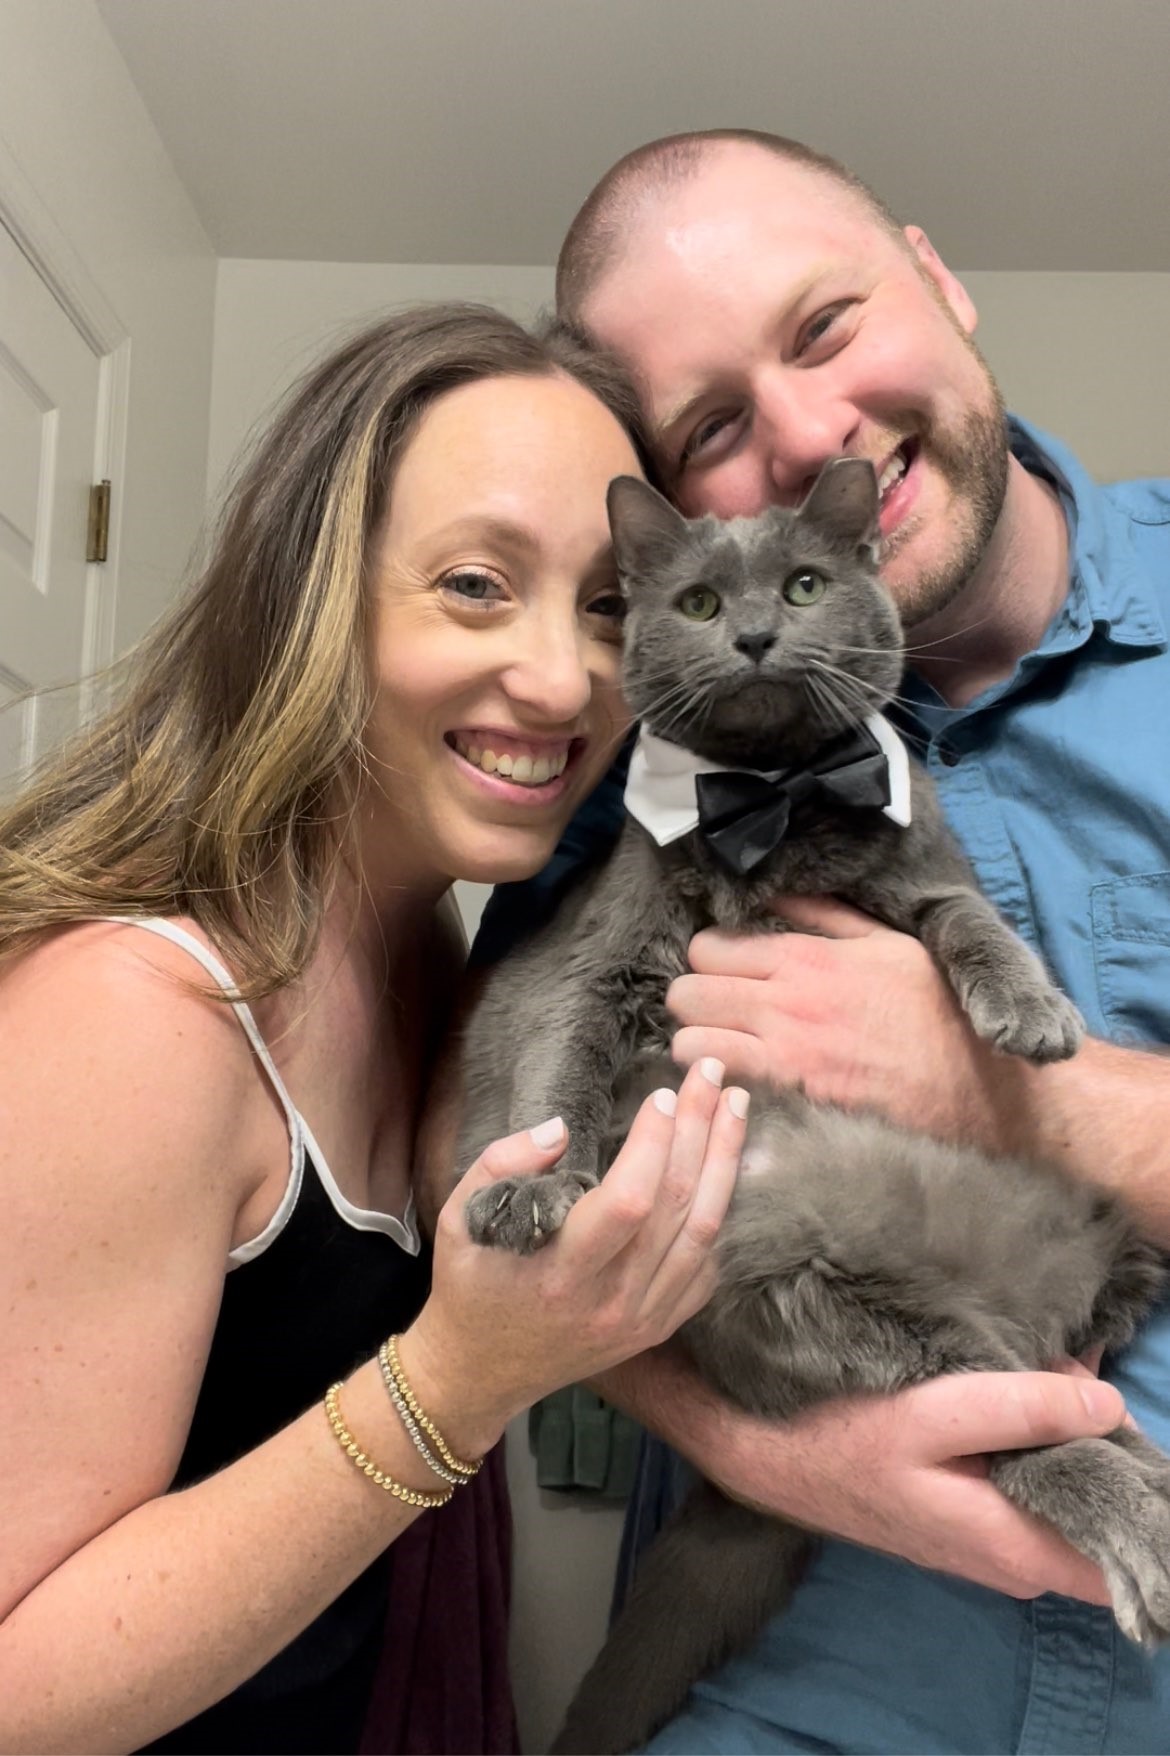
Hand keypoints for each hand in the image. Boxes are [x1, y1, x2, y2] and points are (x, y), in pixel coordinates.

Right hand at [403, 1061, 748, 1455]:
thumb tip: (560, 1128)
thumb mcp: (459, 1218)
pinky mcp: (658, 1328)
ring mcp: (643, 1320)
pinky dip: (720, 1211)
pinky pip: (706, 1266)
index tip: (661, 1096)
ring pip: (703, 1232)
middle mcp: (612, 1301)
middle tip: (713, 1075)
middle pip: (676, 1207)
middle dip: (700, 1131)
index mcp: (562, 1273)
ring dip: (725, 1163)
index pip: (628, 1202)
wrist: (481, 1370)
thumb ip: (502, 1164)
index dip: (653, 1144)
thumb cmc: (468, 1285)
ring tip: (735, 1107)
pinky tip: (725, 1166)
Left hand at [667, 895, 1025, 1150]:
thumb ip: (826, 917)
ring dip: (697, 1042)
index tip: (723, 971)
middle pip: (687, 992)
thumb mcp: (888, 944)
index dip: (707, 959)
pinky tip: (734, 1079)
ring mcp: (785, 1054)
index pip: (708, 947)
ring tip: (720, 1045)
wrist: (979, 1083)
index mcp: (806, 957)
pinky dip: (715, 1080)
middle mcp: (785, 1002)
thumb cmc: (937, 1011)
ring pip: (689, 1040)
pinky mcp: (793, 1099)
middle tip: (714, 1010)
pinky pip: (720, 1082)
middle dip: (692, 998)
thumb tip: (776, 894)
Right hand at [708, 1366, 1127, 1601]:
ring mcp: (996, 1544)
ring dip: (1071, 1436)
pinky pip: (1039, 1484)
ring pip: (1072, 1493)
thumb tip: (1108, 1404)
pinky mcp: (978, 1519)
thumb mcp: (934, 1412)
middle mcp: (1016, 1563)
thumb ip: (1023, 1410)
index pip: (1123, 1554)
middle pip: (1104, 1514)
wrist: (770, 1452)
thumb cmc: (845, 1435)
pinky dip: (1041, 1438)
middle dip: (1106, 1444)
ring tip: (1044, 1375)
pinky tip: (1017, 1391)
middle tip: (1075, 1376)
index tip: (1127, 1426)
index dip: (1140, 1491)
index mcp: (1016, 1548)